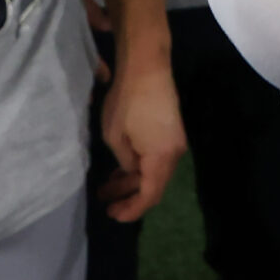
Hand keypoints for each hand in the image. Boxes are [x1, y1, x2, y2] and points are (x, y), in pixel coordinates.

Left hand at [98, 46, 185, 221]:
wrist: (147, 65)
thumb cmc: (127, 101)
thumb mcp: (115, 137)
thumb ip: (124, 162)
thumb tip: (130, 168)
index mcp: (162, 158)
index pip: (149, 195)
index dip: (131, 210)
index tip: (112, 214)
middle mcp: (174, 152)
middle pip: (154, 184)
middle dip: (128, 194)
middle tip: (105, 200)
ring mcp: (175, 139)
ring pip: (155, 170)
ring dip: (133, 179)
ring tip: (107, 184)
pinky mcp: (172, 128)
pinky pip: (157, 156)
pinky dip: (140, 165)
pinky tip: (122, 164)